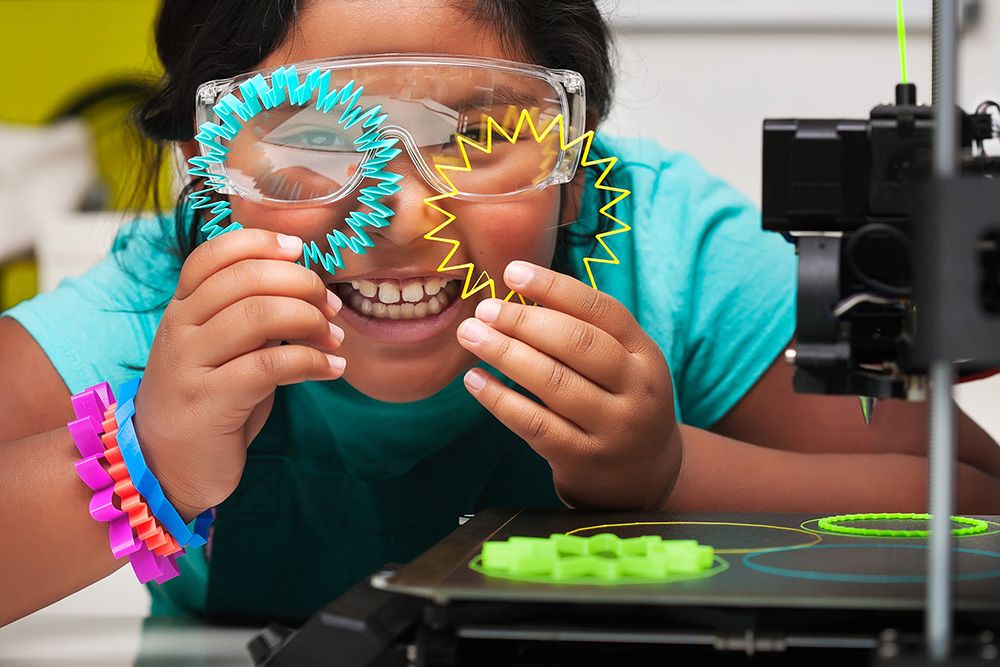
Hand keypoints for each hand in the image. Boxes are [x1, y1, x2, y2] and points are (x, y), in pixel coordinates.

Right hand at [135, 229, 345, 519]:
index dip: (260, 242)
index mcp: (182, 309)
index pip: (212, 255)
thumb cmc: (209, 400)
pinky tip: (331, 369)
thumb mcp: (223, 351)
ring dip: (311, 320)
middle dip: (301, 283)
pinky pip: (269, 366)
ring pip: (258, 315)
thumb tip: (309, 290)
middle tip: (331, 304)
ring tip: (333, 339)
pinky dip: (312, 362)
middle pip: (245, 279)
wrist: (165, 467)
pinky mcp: (209, 403)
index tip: (300, 249)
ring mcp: (190, 366)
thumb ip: (251, 318)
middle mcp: (180, 330)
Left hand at [456, 260, 680, 509]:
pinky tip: (475, 380)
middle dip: (524, 321)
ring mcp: (612, 427)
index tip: (512, 273)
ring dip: (506, 354)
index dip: (555, 288)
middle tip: (484, 309)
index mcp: (645, 354)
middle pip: (577, 344)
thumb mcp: (624, 364)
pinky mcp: (584, 459)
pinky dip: (500, 400)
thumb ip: (586, 331)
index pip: (601, 310)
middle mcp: (636, 389)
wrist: (644, 477)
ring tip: (471, 335)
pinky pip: (535, 425)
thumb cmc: (618, 403)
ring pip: (554, 383)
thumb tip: (521, 290)